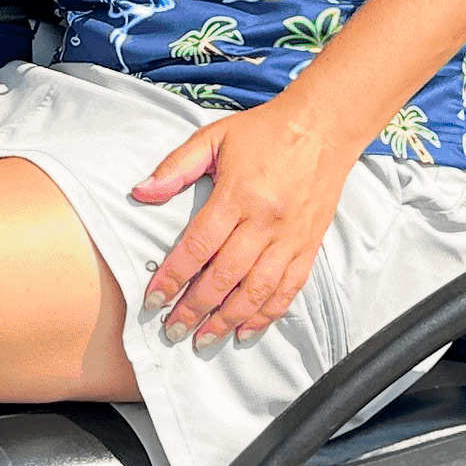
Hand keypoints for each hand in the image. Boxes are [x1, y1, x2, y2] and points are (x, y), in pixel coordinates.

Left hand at [130, 102, 352, 346]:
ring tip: (204, 339)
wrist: (325, 126)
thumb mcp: (214, 137)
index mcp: (238, 194)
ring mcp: (290, 237)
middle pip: (225, 277)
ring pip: (257, 291)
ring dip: (228, 320)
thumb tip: (140, 193)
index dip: (173, 278)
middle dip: (195, 309)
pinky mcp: (309, 246)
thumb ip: (175, 166)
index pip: (198, 246)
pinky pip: (289, 289)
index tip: (153, 301)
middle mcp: (266, 222)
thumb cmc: (265, 131)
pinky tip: (246, 329)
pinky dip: (268, 314)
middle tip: (173, 331)